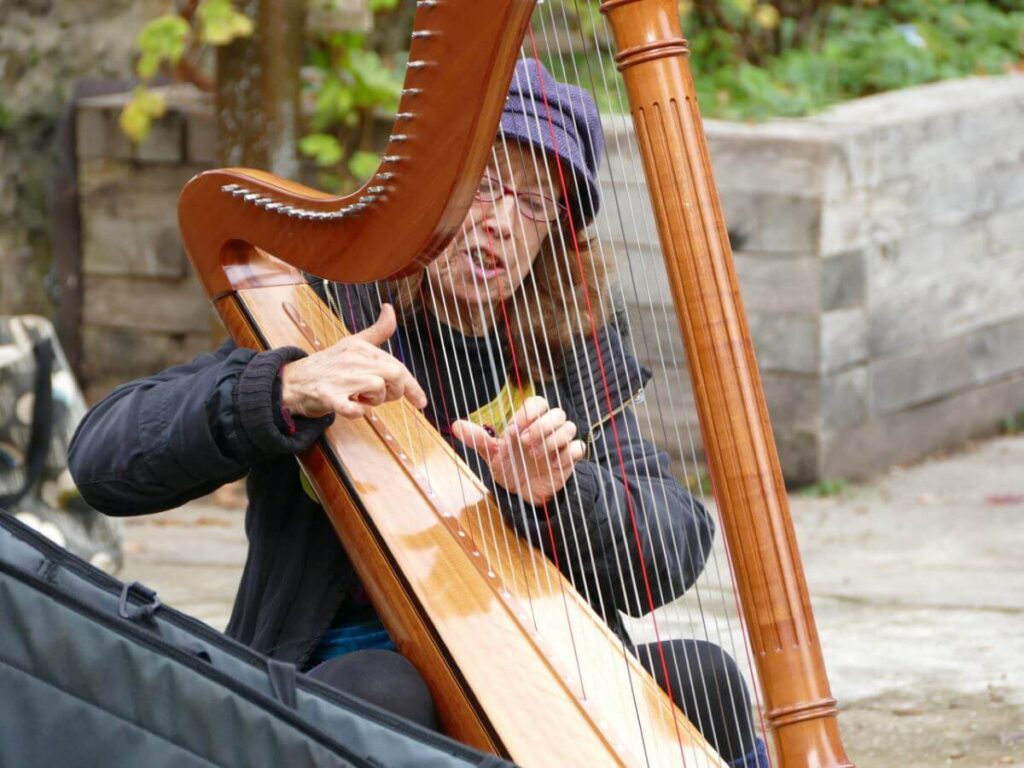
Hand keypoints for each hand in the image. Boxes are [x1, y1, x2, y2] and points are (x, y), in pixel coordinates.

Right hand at [280, 304, 427, 419]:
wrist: (292, 380)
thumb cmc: (328, 365)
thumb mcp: (353, 343)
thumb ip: (377, 331)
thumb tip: (390, 309)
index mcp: (361, 347)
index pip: (397, 366)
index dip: (413, 386)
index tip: (421, 402)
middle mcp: (352, 359)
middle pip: (394, 375)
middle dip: (394, 392)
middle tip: (379, 396)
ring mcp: (340, 377)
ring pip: (378, 389)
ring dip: (374, 402)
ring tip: (359, 398)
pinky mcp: (328, 396)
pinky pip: (353, 409)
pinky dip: (357, 412)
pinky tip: (352, 408)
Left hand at [451, 396, 584, 504]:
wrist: (522, 494)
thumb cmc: (509, 468)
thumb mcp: (492, 456)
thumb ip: (478, 440)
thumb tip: (455, 425)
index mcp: (529, 423)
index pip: (538, 402)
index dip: (529, 412)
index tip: (515, 428)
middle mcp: (547, 430)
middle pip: (557, 412)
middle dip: (541, 426)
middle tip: (524, 442)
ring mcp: (559, 444)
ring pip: (569, 428)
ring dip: (552, 440)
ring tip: (534, 455)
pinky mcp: (569, 460)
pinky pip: (579, 448)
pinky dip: (567, 453)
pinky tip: (552, 463)